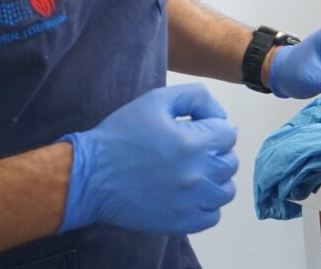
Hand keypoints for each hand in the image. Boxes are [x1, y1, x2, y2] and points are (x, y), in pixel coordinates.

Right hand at [58, 83, 238, 234]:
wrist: (90, 176)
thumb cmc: (122, 133)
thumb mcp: (157, 99)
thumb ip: (196, 97)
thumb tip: (222, 116)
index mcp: (193, 143)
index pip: (229, 134)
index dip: (213, 127)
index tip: (194, 129)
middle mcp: (197, 175)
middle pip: (230, 162)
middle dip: (215, 151)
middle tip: (192, 149)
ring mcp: (190, 202)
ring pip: (225, 190)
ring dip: (215, 178)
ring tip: (193, 171)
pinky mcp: (181, 223)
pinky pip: (212, 215)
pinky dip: (206, 204)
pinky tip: (189, 193)